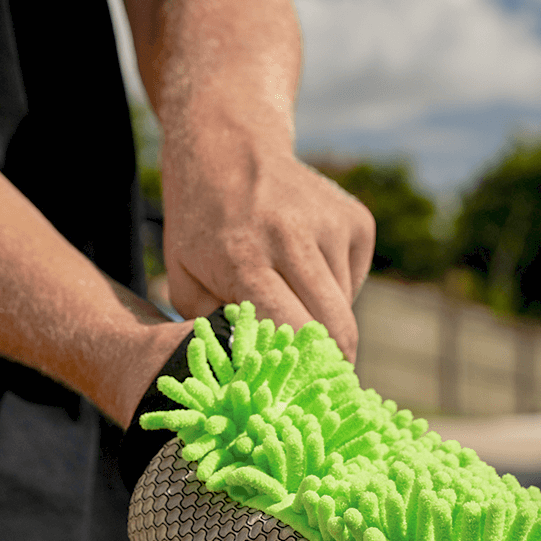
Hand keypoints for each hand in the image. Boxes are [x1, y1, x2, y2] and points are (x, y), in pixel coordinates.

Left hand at [161, 124, 374, 361]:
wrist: (229, 143)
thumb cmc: (201, 224)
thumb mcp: (184, 277)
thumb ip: (214, 328)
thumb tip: (254, 375)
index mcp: (245, 257)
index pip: (292, 333)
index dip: (302, 372)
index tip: (303, 396)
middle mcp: (293, 237)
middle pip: (335, 328)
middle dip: (331, 363)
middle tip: (317, 378)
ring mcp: (330, 224)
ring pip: (345, 308)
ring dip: (324, 319)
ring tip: (291, 297)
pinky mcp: (355, 220)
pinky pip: (353, 281)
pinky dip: (334, 289)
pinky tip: (305, 266)